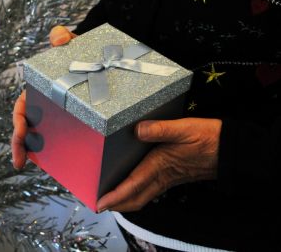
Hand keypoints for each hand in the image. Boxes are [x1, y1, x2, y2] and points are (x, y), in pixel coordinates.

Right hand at [11, 26, 76, 168]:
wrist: (101, 59)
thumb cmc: (80, 52)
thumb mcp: (73, 44)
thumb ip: (65, 39)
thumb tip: (58, 36)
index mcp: (38, 90)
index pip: (21, 109)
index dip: (17, 124)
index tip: (18, 138)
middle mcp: (44, 105)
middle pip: (27, 127)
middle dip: (20, 145)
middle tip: (19, 162)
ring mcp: (57, 116)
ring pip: (44, 136)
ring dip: (39, 152)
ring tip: (43, 168)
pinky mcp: (74, 123)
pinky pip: (64, 138)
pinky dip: (62, 151)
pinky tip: (71, 165)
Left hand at [97, 117, 221, 211]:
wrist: (232, 149)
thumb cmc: (208, 138)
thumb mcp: (184, 128)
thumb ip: (160, 129)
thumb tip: (137, 130)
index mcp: (160, 165)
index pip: (132, 186)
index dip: (115, 196)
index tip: (100, 203)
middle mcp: (162, 176)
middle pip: (136, 199)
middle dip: (117, 205)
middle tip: (99, 205)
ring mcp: (169, 179)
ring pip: (143, 196)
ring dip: (126, 200)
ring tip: (111, 198)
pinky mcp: (174, 177)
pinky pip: (151, 191)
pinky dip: (137, 193)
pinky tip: (132, 186)